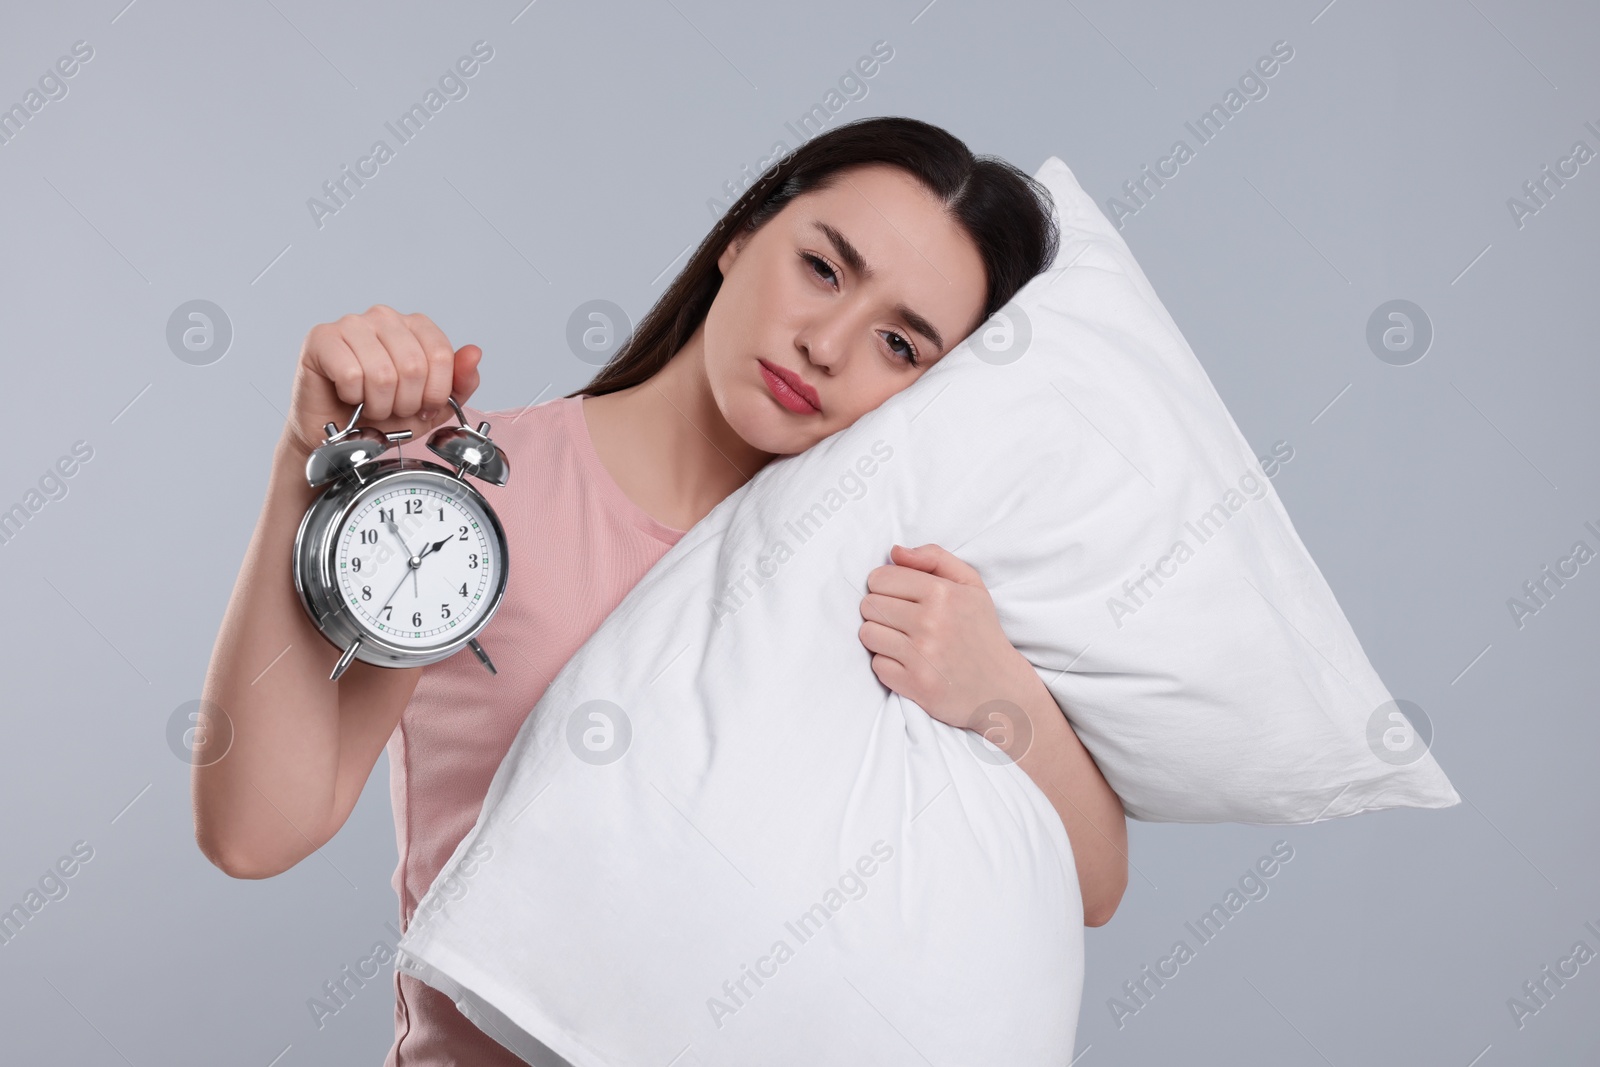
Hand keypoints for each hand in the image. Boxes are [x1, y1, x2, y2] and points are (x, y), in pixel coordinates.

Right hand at [283, 304, 481, 459]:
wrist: (340, 433)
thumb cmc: (384, 415)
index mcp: (414, 325)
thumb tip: (474, 353)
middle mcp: (384, 317)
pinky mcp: (322, 338)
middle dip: (406, 402)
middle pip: (413, 365)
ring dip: (379, 403)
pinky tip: (348, 396)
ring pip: (382, 373)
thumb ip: (460, 382)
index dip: (435, 392)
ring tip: (370, 404)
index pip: (441, 354)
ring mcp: (352, 323)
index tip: (423, 406)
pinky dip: (353, 397)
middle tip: (392, 409)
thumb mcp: (432, 406)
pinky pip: (351, 374)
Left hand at [857, 543, 1036, 731]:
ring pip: (868, 634)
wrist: (1002, 688)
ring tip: (904, 641)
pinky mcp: (916, 685)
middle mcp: (931, 622)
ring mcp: (922, 656)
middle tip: (903, 621)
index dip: (884, 586)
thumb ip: (934, 558)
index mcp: (943, 593)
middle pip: (869, 606)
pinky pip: (877, 665)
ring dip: (881, 637)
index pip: (879, 579)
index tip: (899, 596)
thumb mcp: (970, 585)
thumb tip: (894, 552)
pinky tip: (909, 663)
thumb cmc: (980, 631)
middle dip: (881, 611)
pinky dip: (888, 665)